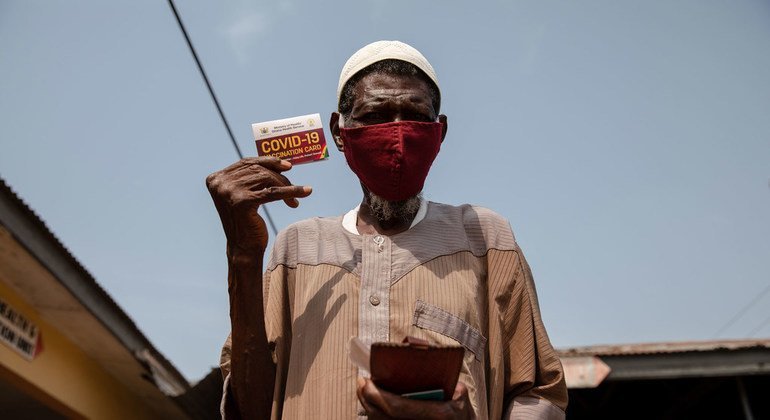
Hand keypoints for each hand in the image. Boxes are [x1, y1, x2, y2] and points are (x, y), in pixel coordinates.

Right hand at [205, 156, 311, 253]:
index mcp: (216, 179)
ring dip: (286, 187)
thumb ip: (254, 176)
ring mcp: (229, 192)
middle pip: (257, 170)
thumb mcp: (247, 194)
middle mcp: (219, 183)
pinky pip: (273, 192)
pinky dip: (291, 191)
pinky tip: (304, 192)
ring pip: (266, 179)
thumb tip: (282, 163)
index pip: (246, 162)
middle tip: (294, 187)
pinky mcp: (242, 202)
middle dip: (279, 177)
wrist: (244, 248)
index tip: (287, 165)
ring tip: (295, 199)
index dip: (268, 161)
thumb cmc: (247, 221)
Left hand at [357, 378, 473, 419]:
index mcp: (439, 414)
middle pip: (382, 417)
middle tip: (362, 383)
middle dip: (367, 398)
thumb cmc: (461, 410)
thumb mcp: (459, 392)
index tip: (366, 380)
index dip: (375, 395)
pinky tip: (374, 404)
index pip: (396, 407)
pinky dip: (377, 415)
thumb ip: (441, 374)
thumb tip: (415, 352)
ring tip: (365, 391)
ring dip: (368, 407)